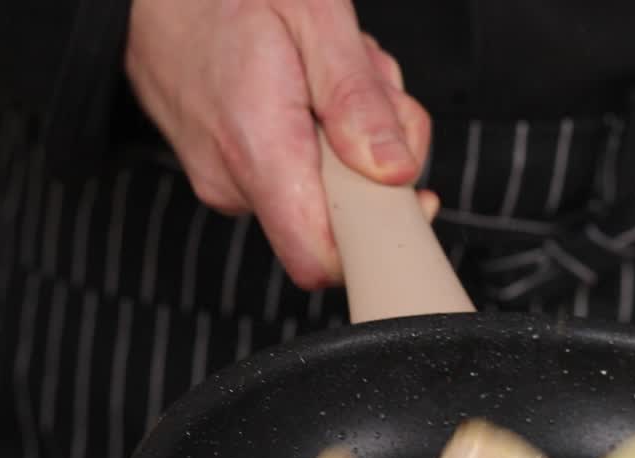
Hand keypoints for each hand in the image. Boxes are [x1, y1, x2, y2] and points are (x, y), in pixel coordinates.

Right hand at [125, 0, 434, 288]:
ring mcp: (224, 181)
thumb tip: (395, 171)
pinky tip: (308, 88)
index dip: (376, 241)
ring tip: (332, 74)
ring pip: (322, 192)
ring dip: (351, 139)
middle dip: (377, 159)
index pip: (319, 256)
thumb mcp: (315, 15)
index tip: (409, 197)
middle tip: (371, 89)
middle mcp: (233, 180)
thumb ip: (358, 98)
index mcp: (258, 147)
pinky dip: (321, 137)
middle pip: (338, 218)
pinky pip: (295, 175)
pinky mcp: (225, 172)